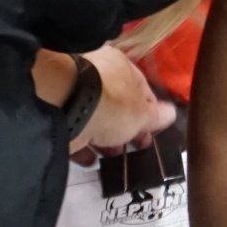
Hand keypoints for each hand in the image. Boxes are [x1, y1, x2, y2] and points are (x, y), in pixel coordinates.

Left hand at [31, 43, 177, 165]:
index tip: (152, 133)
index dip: (150, 113)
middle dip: (126, 128)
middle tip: (133, 147)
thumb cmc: (112, 103)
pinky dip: (83, 145)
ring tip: (112, 157)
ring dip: (105, 139)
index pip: (141, 89)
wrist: (63, 105)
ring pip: (95, 117)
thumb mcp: (141, 113)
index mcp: (120, 65)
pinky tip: (90, 161)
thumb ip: (156, 115)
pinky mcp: (56, 111)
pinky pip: (75, 129)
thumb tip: (171, 113)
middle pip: (117, 104)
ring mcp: (73, 91)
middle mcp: (96, 72)